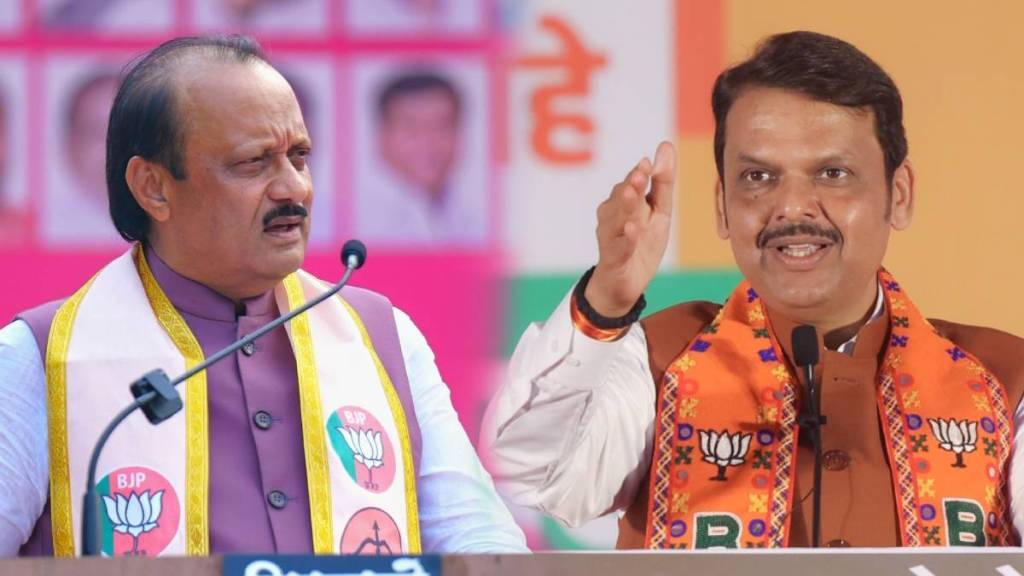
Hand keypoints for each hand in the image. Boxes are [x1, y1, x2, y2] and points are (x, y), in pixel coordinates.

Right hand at [584, 141, 675, 316]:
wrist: (625, 284)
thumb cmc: (641, 243)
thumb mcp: (659, 211)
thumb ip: (662, 181)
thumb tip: (666, 145)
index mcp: (625, 202)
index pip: (631, 183)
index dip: (639, 174)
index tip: (647, 163)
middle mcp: (613, 216)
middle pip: (620, 198)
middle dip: (629, 185)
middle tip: (639, 174)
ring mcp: (611, 237)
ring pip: (615, 219)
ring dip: (624, 207)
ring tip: (633, 195)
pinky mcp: (613, 259)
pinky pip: (618, 247)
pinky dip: (625, 239)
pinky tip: (632, 230)